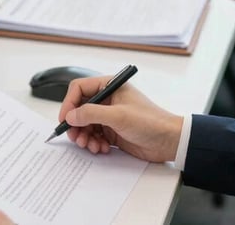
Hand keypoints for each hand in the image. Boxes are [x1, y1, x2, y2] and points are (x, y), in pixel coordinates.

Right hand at [58, 76, 182, 162]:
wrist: (170, 141)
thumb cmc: (151, 122)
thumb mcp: (118, 116)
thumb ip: (91, 113)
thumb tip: (70, 116)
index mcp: (109, 86)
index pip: (79, 89)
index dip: (69, 103)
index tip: (65, 119)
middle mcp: (107, 100)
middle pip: (79, 109)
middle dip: (75, 125)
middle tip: (75, 137)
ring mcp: (109, 116)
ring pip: (84, 125)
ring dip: (84, 136)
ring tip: (90, 145)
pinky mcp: (112, 131)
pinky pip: (93, 136)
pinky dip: (93, 143)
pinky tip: (101, 148)